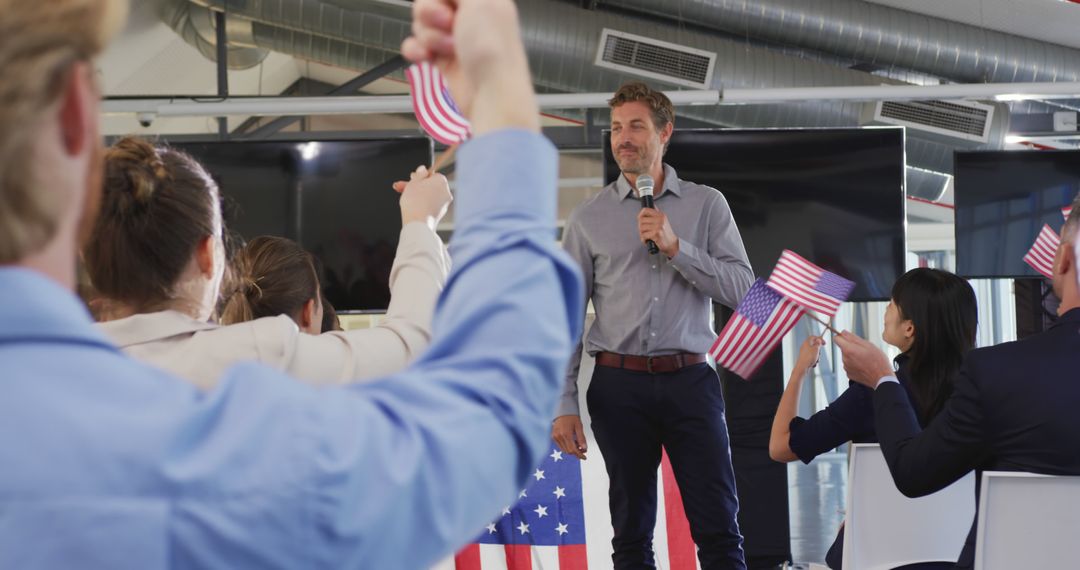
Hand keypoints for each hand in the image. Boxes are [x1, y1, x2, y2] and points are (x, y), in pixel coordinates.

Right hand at [393, 165, 451, 229]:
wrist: (418, 224)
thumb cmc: (415, 202)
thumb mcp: (413, 182)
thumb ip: (419, 174)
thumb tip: (422, 169)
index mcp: (441, 181)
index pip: (431, 175)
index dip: (419, 177)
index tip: (411, 179)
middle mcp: (446, 192)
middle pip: (429, 186)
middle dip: (415, 186)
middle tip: (403, 187)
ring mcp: (444, 204)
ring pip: (429, 196)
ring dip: (417, 196)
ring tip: (404, 197)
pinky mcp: (440, 214)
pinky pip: (430, 205)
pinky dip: (422, 205)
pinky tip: (412, 207)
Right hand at [401, 0, 537, 134]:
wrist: (490, 93)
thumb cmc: (491, 45)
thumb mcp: (480, 1)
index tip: (449, 5)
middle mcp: (467, 16)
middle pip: (428, 3)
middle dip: (430, 13)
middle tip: (449, 25)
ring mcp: (452, 38)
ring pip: (421, 24)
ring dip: (430, 36)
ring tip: (449, 50)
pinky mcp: (441, 60)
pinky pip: (415, 46)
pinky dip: (417, 51)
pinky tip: (427, 57)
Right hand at [551, 415, 587, 459]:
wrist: (562, 410)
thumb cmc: (571, 417)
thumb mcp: (579, 426)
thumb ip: (582, 438)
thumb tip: (584, 448)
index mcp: (566, 434)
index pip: (573, 450)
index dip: (579, 455)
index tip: (584, 457)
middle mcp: (559, 436)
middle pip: (568, 451)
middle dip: (576, 452)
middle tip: (583, 448)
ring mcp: (555, 437)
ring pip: (564, 450)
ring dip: (571, 449)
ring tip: (577, 443)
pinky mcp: (553, 436)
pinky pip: (560, 446)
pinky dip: (566, 446)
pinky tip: (571, 441)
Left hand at [637, 208, 678, 257]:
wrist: (672, 244)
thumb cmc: (666, 234)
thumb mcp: (663, 221)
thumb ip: (656, 214)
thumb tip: (650, 206)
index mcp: (661, 215)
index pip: (645, 210)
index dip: (640, 214)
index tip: (640, 219)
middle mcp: (660, 219)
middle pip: (641, 220)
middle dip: (641, 227)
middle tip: (645, 231)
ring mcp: (658, 226)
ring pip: (641, 228)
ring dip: (642, 234)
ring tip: (647, 236)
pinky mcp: (656, 234)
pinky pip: (643, 235)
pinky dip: (644, 240)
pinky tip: (648, 240)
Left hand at [795, 335, 824, 370]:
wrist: (802, 367)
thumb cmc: (808, 358)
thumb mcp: (816, 349)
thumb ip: (818, 344)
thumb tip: (818, 340)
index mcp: (806, 342)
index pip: (813, 337)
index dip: (819, 339)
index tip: (824, 343)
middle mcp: (805, 347)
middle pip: (814, 346)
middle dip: (818, 350)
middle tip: (818, 353)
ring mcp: (804, 353)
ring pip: (814, 353)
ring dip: (817, 357)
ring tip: (815, 359)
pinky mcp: (805, 358)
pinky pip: (812, 358)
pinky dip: (814, 360)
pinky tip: (813, 363)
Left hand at [834, 331, 894, 388]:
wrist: (882, 378)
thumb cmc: (878, 361)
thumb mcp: (868, 345)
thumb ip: (853, 337)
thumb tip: (843, 332)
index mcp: (848, 350)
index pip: (836, 339)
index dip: (842, 337)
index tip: (848, 338)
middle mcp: (844, 359)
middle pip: (843, 348)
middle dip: (851, 347)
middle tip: (863, 351)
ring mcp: (846, 367)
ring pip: (846, 357)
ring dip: (853, 356)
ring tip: (865, 359)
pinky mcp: (848, 374)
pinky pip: (849, 365)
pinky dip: (854, 364)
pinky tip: (864, 366)